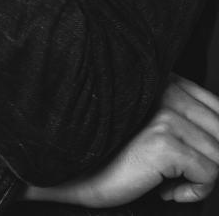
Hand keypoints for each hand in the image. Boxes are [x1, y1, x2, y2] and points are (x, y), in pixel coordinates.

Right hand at [21, 74, 218, 206]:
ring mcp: (166, 113)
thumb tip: (217, 138)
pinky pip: (209, 174)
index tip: (195, 160)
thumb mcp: (147, 123)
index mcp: (163, 79)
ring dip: (200, 179)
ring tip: (167, 182)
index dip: (213, 139)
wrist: (67, 167)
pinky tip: (164, 189)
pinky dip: (194, 192)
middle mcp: (166, 89)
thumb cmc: (103, 149)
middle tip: (179, 174)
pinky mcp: (164, 141)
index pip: (216, 107)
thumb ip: (179, 116)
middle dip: (208, 161)